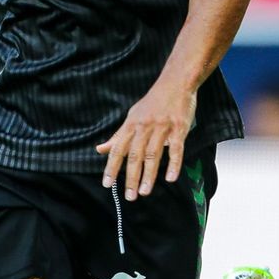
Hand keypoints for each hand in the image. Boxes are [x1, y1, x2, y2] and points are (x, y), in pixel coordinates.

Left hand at [96, 84, 197, 201]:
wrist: (175, 82)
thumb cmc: (153, 102)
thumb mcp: (132, 117)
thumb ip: (117, 136)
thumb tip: (100, 149)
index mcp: (131, 125)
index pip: (118, 149)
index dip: (111, 167)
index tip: (107, 184)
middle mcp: (144, 127)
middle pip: (135, 155)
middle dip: (131, 177)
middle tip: (129, 196)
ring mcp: (162, 127)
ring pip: (153, 155)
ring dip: (149, 175)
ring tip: (144, 192)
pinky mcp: (179, 127)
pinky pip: (176, 148)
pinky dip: (174, 164)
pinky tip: (170, 178)